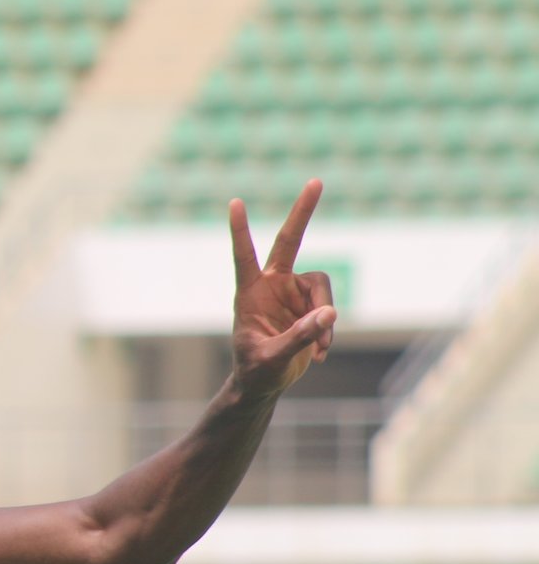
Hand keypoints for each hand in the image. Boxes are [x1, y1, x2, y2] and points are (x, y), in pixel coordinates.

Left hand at [228, 178, 337, 400]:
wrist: (264, 383)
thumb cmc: (256, 370)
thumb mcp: (272, 358)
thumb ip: (298, 337)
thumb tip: (329, 314)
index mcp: (249, 293)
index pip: (243, 255)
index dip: (240, 230)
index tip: (234, 202)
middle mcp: (271, 285)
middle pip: (289, 241)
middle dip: (303, 212)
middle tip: (316, 180)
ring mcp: (292, 293)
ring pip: (323, 288)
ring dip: (324, 318)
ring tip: (318, 349)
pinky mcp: (310, 306)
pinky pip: (329, 309)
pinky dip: (327, 332)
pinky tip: (319, 353)